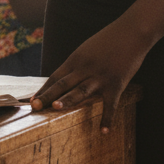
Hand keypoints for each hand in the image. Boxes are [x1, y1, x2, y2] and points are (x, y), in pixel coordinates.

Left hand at [31, 19, 149, 131]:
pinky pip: (110, 104)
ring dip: (68, 100)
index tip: (31, 100)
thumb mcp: (87, 49)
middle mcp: (85, 68)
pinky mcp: (117, 83)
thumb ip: (78, 64)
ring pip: (81, 90)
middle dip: (47, 96)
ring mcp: (100, 76)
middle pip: (62, 84)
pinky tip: (104, 132)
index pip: (55, 77)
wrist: (132, 31)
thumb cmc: (109, 40)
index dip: (43, 90)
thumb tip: (67, 78)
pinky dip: (107, 118)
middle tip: (34, 107)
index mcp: (76, 59)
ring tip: (56, 109)